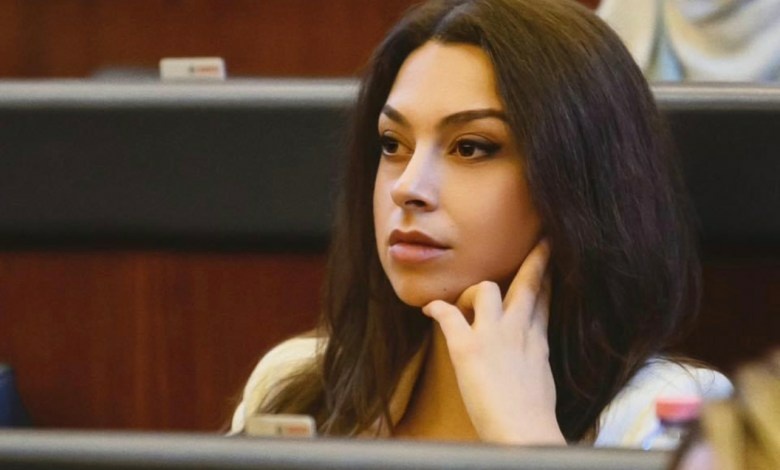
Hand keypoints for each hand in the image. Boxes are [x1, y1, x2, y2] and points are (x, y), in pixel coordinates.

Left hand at [422, 239, 563, 444]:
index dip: (544, 277)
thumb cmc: (533, 417)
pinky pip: (448, 314)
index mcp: (537, 341)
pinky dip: (437, 309)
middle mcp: (518, 330)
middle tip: (543, 243)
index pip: (542, 300)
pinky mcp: (467, 347)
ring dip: (471, 293)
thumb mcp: (542, 379)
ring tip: (460, 304)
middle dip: (536, 260)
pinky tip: (429, 308)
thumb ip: (535, 358)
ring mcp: (493, 335)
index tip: (547, 259)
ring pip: (485, 289)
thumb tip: (534, 351)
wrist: (523, 432)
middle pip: (527, 283)